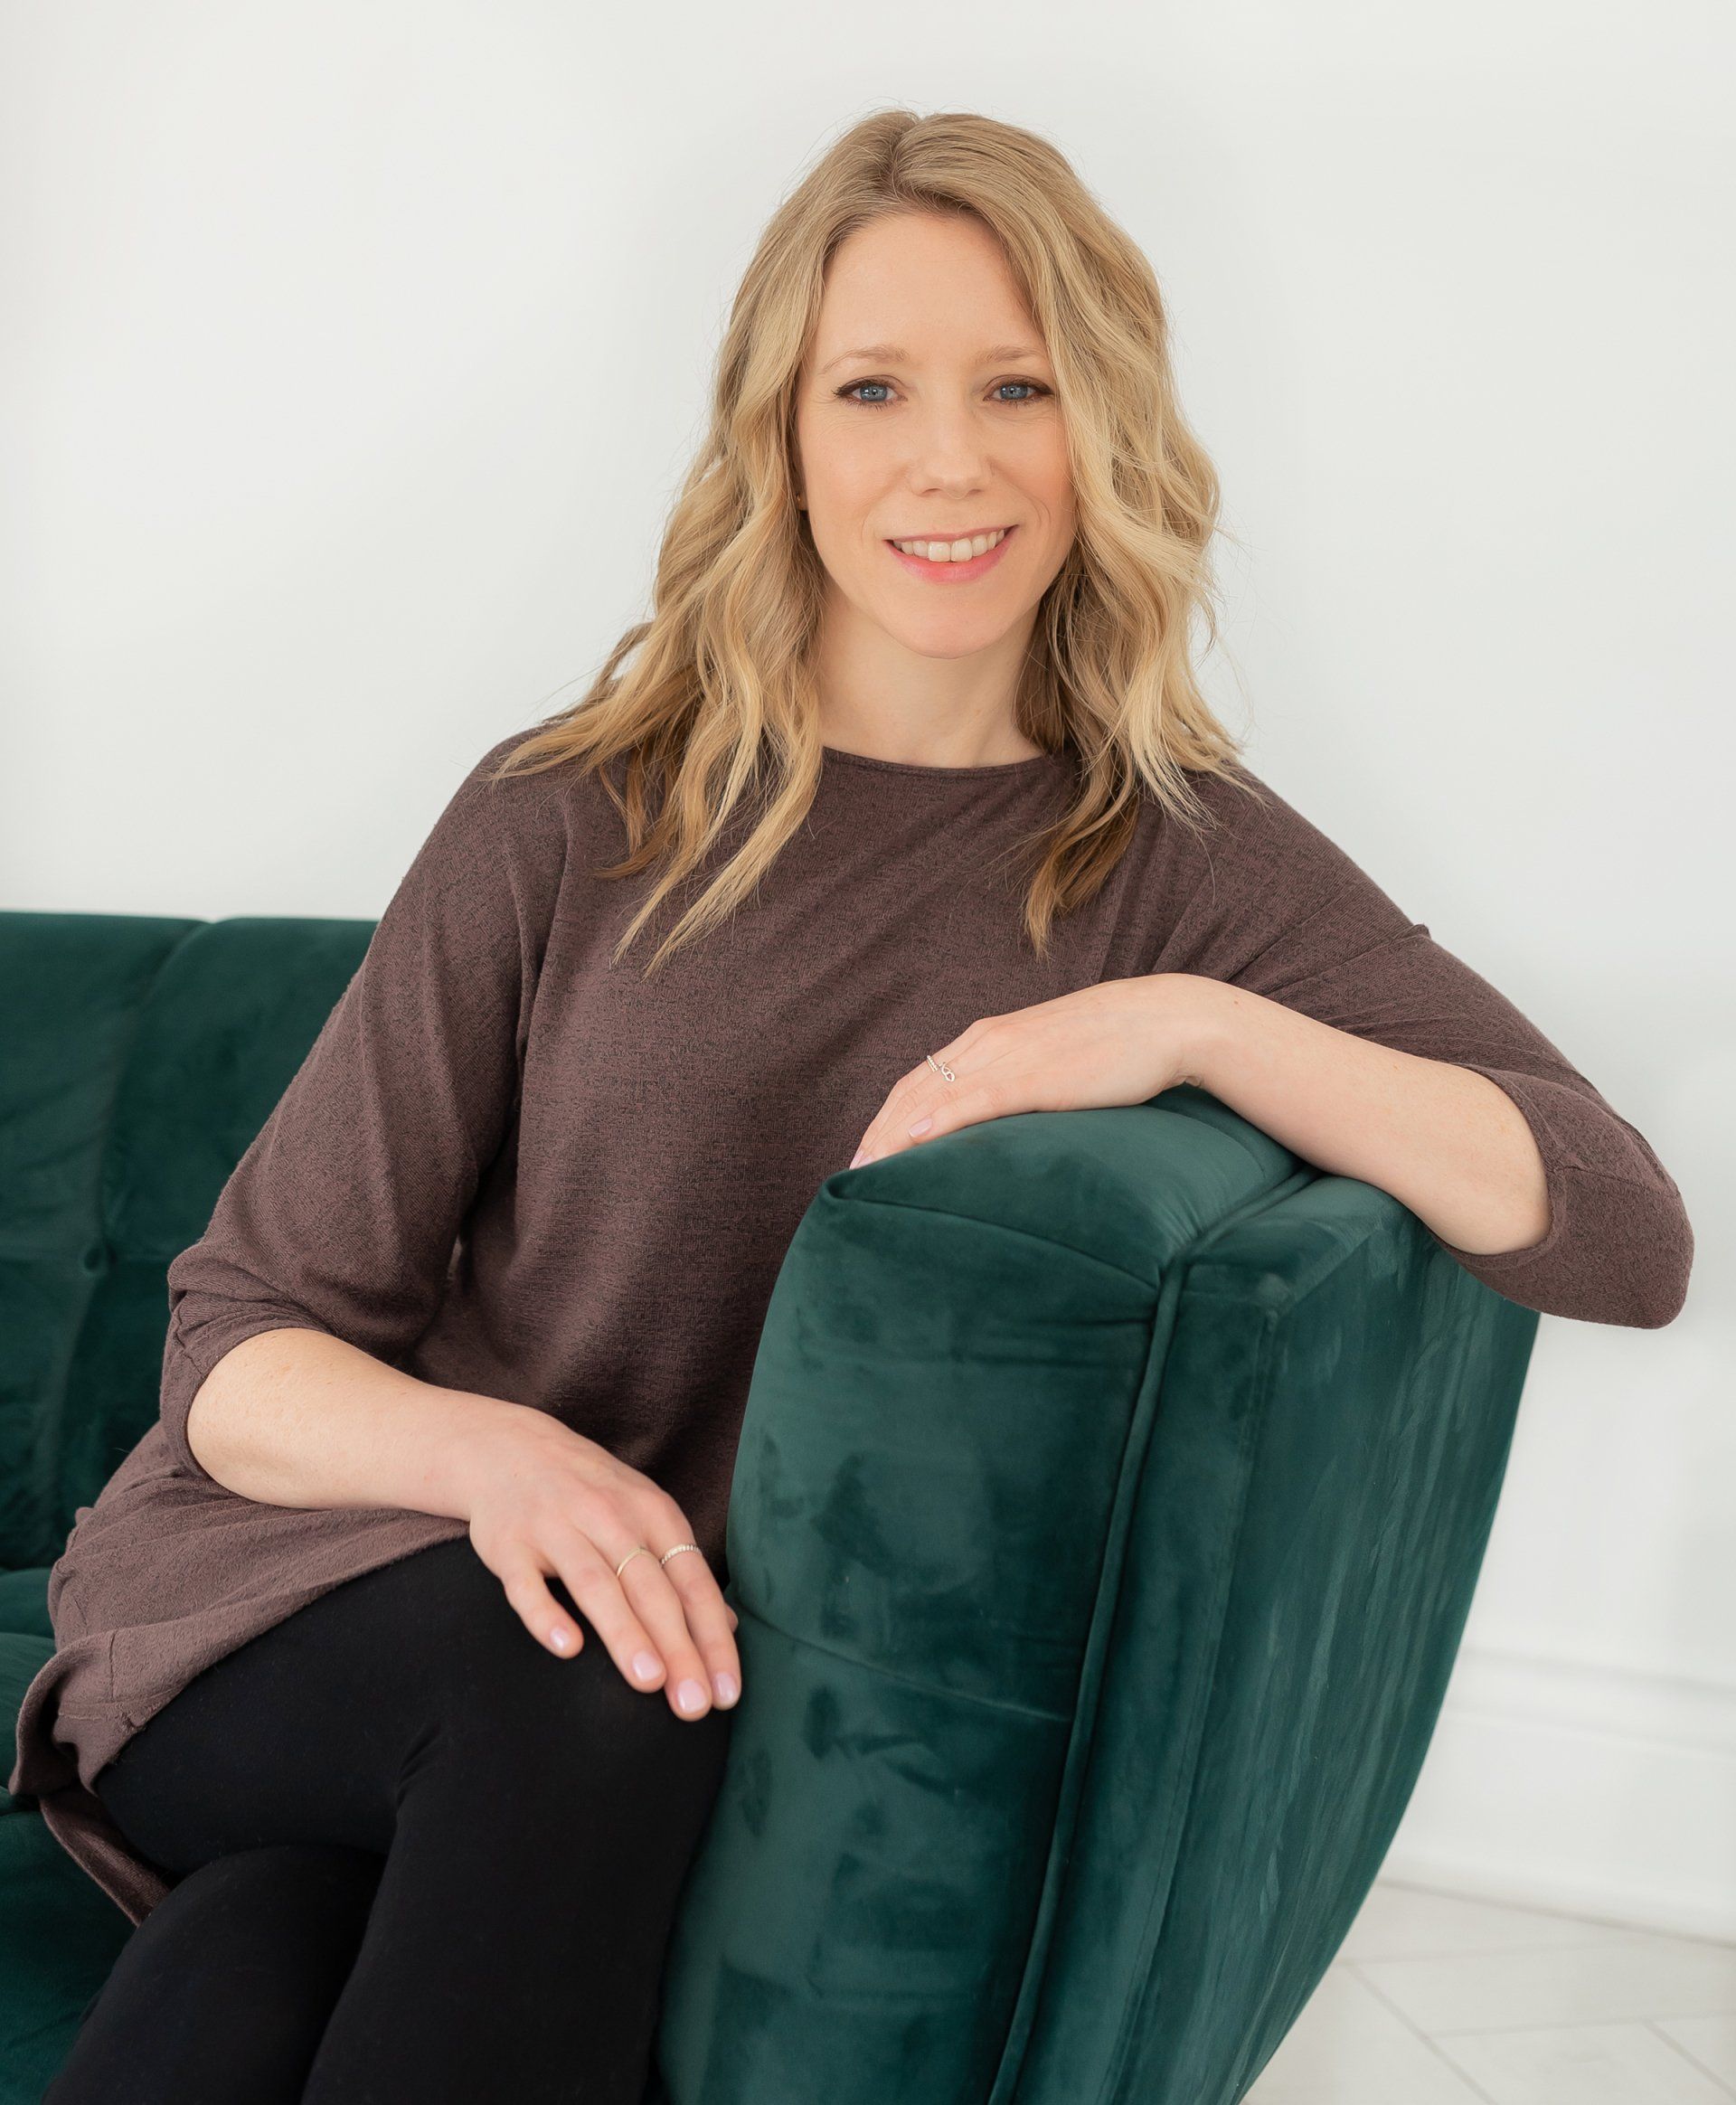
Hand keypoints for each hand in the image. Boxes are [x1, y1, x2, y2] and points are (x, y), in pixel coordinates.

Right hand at [459, 1405, 740, 1720]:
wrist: (511, 1449)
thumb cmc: (592, 1494)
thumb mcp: (645, 1515)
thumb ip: (682, 1571)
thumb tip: (728, 1628)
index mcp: (652, 1514)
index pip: (692, 1582)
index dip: (712, 1638)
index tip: (727, 1693)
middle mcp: (609, 1517)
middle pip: (651, 1588)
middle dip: (678, 1648)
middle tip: (695, 1705)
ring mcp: (557, 1528)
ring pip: (596, 1584)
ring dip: (625, 1632)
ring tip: (649, 1682)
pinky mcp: (509, 1544)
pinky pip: (527, 1584)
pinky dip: (547, 1614)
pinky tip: (568, 1649)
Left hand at [848, 974, 1219, 1166]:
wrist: (1165, 1019)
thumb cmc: (1116, 1046)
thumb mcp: (1052, 1062)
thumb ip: (1019, 1083)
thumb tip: (999, 1122)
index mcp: (988, 1039)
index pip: (917, 1081)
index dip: (885, 1119)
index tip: (865, 1155)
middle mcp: (987, 1043)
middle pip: (912, 1090)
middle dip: (877, 1135)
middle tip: (851, 1177)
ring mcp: (1010, 1056)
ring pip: (933, 1096)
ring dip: (893, 1135)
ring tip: (867, 1172)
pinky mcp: (1037, 1076)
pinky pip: (977, 1099)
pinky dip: (940, 1119)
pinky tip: (915, 1140)